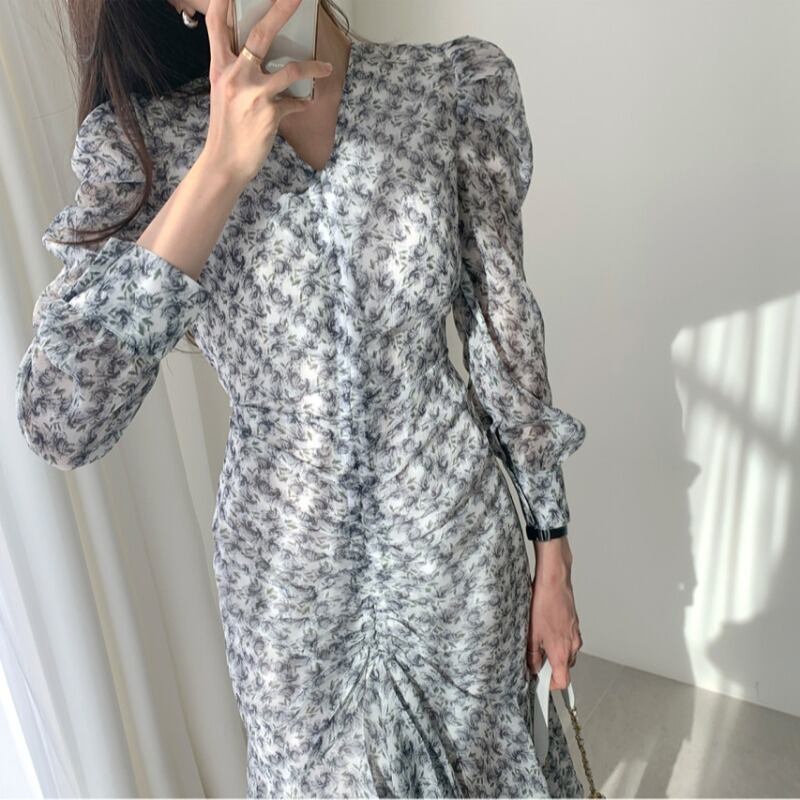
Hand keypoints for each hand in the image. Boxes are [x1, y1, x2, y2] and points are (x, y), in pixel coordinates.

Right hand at [200, 0, 334, 186]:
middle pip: (261, 34)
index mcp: (220, 67)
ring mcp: (254, 94)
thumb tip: (257, 55)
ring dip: (313, 67)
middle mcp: (235, 75)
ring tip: (326, 67)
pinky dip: (301, 104)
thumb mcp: (223, 92)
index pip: (216, 23)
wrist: (225, 162)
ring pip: (291, 69)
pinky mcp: (270, 113)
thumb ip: (237, 70)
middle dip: (282, 10)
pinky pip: (294, 102)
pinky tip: (303, 105)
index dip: (223, 1)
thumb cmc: (226, 127)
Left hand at [527, 538, 582, 689]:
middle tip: (534, 658)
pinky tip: (545, 627)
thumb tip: (533, 668)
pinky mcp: (573, 623)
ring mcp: (575, 634)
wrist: (555, 580)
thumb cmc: (543, 603)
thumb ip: (532, 655)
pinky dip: (558, 639)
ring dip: (554, 652)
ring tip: (538, 638)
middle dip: (550, 667)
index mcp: (562, 651)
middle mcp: (573, 645)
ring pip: (566, 652)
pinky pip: (567, 639)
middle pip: (564, 667)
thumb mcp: (531, 633)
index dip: (551, 685)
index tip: (540, 681)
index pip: (563, 681)